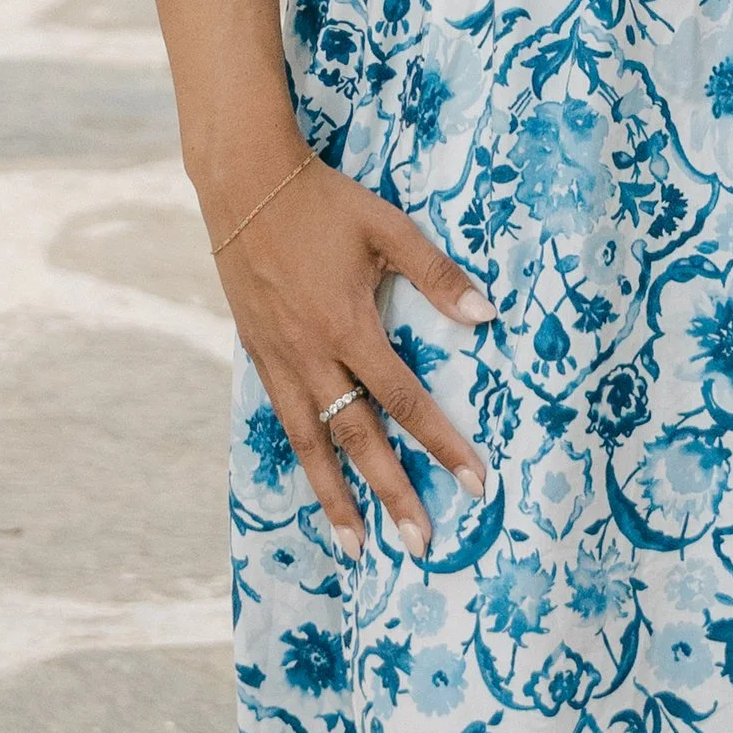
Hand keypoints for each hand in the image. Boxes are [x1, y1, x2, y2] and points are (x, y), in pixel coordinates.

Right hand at [215, 150, 493, 554]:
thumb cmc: (325, 203)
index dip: (443, 444)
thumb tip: (487, 317)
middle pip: (358, 441)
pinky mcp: (258, 354)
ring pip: (311, 445)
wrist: (245, 184)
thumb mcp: (389, 228)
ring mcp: (279, 360)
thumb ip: (437, 275)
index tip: (476, 483)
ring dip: (335, 499)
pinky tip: (318, 481)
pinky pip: (284, 420)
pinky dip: (304, 459)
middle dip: (392, 495)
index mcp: (349, 328)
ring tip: (356, 547)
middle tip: (421, 545)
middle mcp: (312, 356)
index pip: (406, 401)